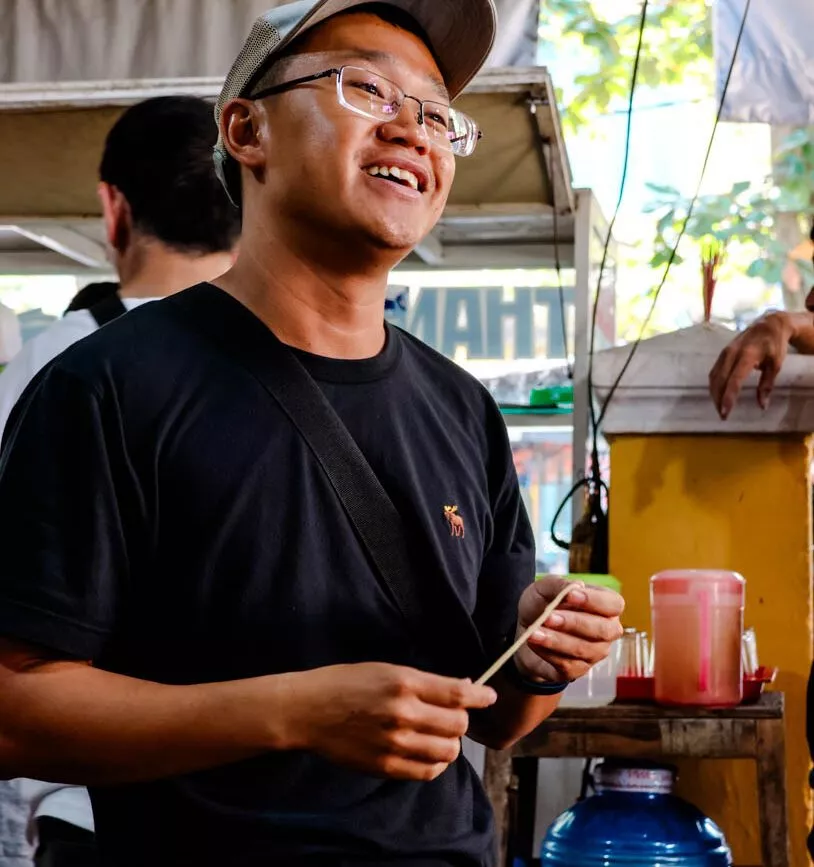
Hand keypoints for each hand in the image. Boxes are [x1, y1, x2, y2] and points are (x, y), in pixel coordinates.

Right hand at [288, 663, 496, 780]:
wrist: (309, 710)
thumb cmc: (347, 682)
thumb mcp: (388, 669)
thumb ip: (426, 682)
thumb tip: (464, 689)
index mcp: (404, 682)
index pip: (457, 694)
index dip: (480, 697)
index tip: (489, 697)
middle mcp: (403, 713)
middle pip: (457, 724)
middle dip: (461, 718)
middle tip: (452, 714)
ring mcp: (394, 743)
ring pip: (448, 751)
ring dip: (451, 742)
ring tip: (440, 734)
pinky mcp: (386, 766)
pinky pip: (427, 771)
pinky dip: (436, 763)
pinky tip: (430, 752)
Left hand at [514, 576, 623, 683]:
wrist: (524, 630)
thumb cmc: (541, 605)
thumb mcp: (543, 588)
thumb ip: (558, 584)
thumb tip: (576, 585)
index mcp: (605, 605)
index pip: (614, 604)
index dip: (594, 600)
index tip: (570, 595)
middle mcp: (606, 631)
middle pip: (603, 630)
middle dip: (574, 623)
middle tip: (548, 617)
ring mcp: (594, 653)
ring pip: (583, 649)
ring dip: (556, 640)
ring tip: (533, 632)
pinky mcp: (578, 669)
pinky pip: (567, 664)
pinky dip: (547, 652)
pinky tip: (533, 641)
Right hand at [709, 312, 793, 418]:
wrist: (768, 324)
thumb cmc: (774, 345)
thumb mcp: (775, 365)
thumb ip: (767, 385)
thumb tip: (762, 406)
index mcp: (747, 355)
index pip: (734, 380)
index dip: (728, 398)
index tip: (725, 413)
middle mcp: (732, 353)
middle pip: (720, 380)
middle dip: (719, 399)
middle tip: (722, 416)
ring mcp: (724, 353)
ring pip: (714, 377)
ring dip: (714, 394)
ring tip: (719, 407)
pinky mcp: (722, 354)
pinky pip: (714, 372)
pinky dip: (714, 385)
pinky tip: (718, 394)